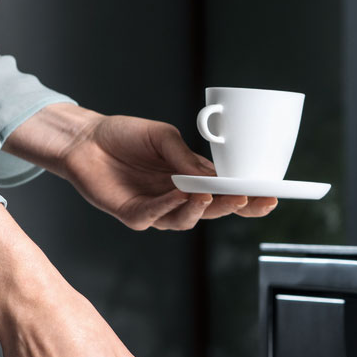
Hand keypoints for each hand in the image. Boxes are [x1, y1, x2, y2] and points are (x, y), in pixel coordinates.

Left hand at [6, 104, 277, 228]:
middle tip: (247, 197)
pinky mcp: (132, 215)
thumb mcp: (163, 138)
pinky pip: (154, 217)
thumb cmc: (125, 136)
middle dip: (232, 206)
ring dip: (200, 210)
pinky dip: (168, 207)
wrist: (85, 139)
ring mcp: (156, 210)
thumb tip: (210, 173)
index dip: (249, 198)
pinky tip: (180, 195)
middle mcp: (177, 199)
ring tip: (210, 195)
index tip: (271, 195)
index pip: (226, 194)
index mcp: (192, 180)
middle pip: (212, 212)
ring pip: (185, 220)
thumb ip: (184, 157)